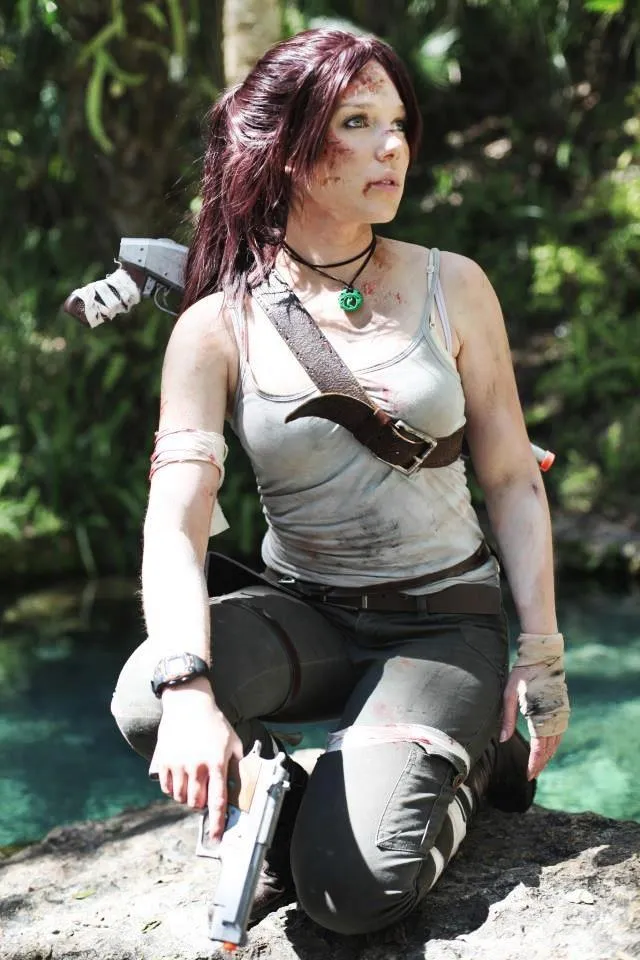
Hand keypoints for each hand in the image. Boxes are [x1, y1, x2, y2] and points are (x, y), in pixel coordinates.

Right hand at [152, 677, 243, 839]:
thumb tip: (241, 787)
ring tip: (193, 784)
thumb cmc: (214, 723)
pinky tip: (180, 779)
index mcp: (216, 763)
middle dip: (201, 805)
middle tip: (204, 795)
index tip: (217, 837)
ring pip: (181, 798)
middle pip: (196, 803)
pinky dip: (173, 790)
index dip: (218, 822)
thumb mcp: (233, 742)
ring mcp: (177, 765)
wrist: (188, 703)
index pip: (217, 801)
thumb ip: (237, 765)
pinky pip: (166, 789)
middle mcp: (196, 767)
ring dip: (188, 798)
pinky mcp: (163, 762)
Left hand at [500, 665, 564, 779]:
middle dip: (540, 763)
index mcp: (540, 716)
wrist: (542, 657)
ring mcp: (560, 713)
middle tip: (531, 775)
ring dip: (547, 755)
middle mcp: (554, 717)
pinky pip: (558, 733)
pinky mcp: (561, 709)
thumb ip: (507, 718)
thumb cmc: (523, 674)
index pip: (540, 748)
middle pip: (549, 749)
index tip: (528, 775)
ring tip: (537, 765)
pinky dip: (552, 744)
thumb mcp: (509, 694)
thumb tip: (502, 740)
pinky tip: (546, 748)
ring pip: (556, 742)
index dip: (534, 763)